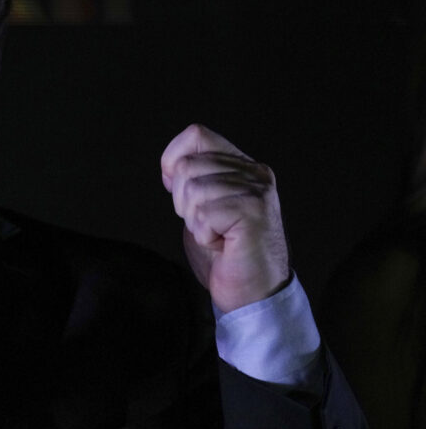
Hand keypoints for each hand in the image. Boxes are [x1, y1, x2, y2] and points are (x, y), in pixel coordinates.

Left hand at [160, 124, 289, 312]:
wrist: (253, 294)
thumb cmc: (226, 254)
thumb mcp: (204, 207)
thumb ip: (194, 180)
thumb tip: (170, 165)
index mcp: (243, 167)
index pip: (197, 134)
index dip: (173, 158)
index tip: (174, 187)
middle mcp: (255, 173)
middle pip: (187, 165)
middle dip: (182, 200)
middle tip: (206, 224)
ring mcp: (257, 192)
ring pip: (193, 189)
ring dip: (194, 221)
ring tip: (216, 235)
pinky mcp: (254, 213)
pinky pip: (203, 213)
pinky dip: (204, 234)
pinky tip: (222, 244)